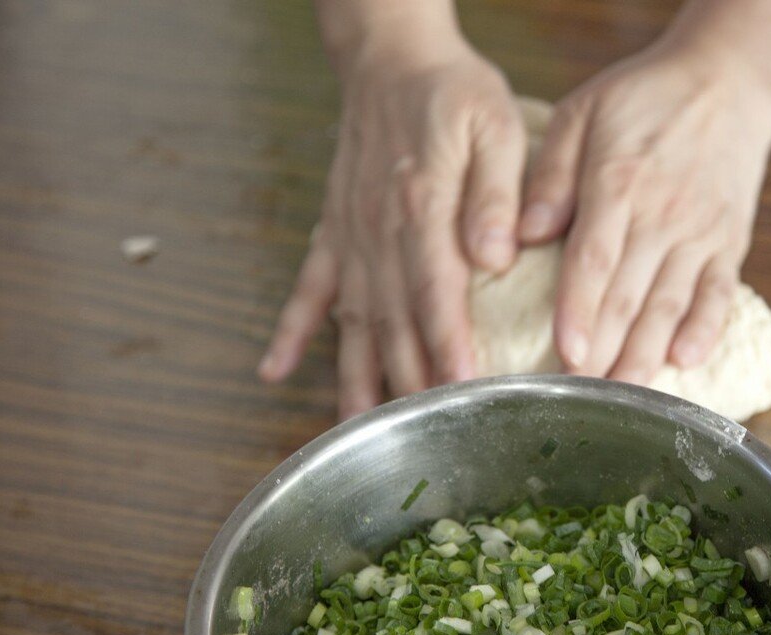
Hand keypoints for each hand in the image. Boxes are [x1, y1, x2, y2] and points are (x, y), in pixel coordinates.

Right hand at [258, 35, 524, 417]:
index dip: (447, 344)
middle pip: (394, 321)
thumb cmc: (452, 94)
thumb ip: (496, 193)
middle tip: (426, 436)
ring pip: (351, 320)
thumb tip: (495, 256)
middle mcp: (378, 232)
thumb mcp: (494, 127)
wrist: (392, 61)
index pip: (437, 290)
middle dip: (411, 382)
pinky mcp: (333, 235)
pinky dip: (290, 332)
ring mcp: (350, 238)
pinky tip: (274, 372)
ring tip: (353, 435)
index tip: (461, 389)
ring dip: (353, 378)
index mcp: (422, 206)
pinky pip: (306, 289)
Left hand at [520, 36, 770, 385]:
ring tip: (622, 396)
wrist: (728, 80)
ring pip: (670, 305)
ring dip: (646, 355)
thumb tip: (523, 233)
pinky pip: (719, 294)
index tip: (564, 353)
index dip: (580, 310)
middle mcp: (662, 215)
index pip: (595, 259)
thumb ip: (551, 174)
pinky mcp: (729, 243)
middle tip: (578, 396)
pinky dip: (705, 329)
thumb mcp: (583, 113)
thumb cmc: (645, 98)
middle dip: (603, 351)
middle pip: (629, 296)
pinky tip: (685, 362)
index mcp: (619, 182)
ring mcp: (700, 233)